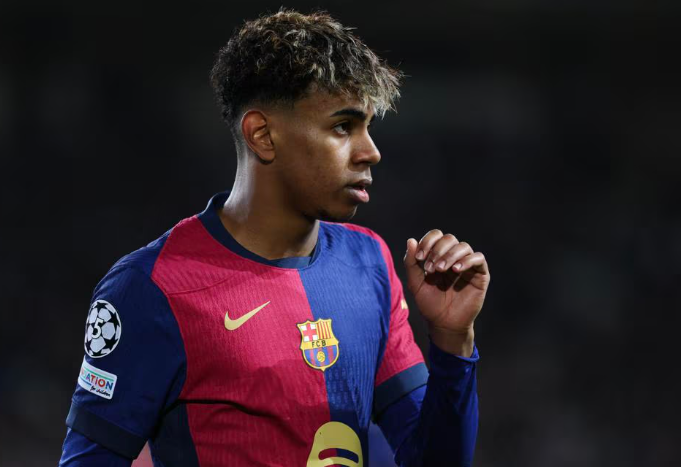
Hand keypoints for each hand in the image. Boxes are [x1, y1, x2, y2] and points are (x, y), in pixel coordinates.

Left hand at [403, 230, 489, 355]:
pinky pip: (478, 258)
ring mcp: (468, 265)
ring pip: (463, 246)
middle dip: (437, 250)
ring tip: (441, 270)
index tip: (419, 257)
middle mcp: (454, 257)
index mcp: (439, 256)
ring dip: (449, 255)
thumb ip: (411, 263)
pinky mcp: (480, 275)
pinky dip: (467, 260)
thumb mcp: (415, 283)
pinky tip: (456, 270)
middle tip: (430, 268)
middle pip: (449, 238)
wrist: (443, 324)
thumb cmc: (429, 304)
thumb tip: (411, 240)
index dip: (428, 241)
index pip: (436, 236)